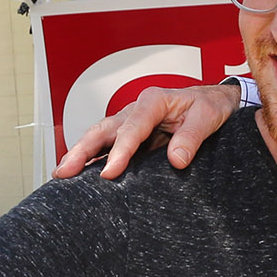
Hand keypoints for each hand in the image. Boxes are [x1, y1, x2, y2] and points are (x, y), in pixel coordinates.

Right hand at [53, 82, 239, 178]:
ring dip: (79, 154)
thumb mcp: (208, 117)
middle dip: (82, 150)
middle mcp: (136, 109)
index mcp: (153, 101)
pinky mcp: (131, 135)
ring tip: (61, 174)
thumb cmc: (210, 106)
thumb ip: (192, 137)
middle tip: (65, 171)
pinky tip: (79, 174)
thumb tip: (177, 159)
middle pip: (103, 130)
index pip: (131, 128)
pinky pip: (107, 145)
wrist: (216, 102)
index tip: (110, 173)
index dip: (119, 151)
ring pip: (99, 137)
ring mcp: (130, 122)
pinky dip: (91, 158)